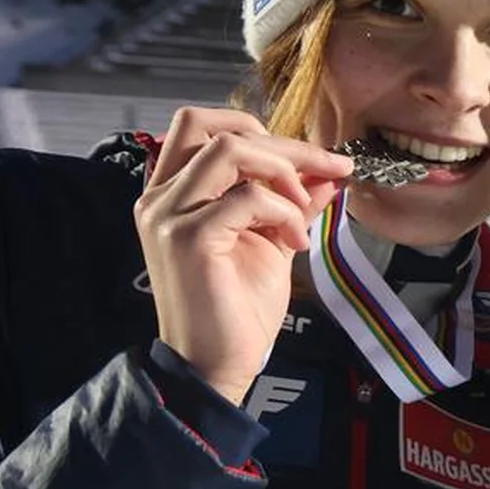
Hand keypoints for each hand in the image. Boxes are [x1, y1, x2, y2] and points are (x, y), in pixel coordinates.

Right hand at [134, 108, 352, 406]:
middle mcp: (160, 197)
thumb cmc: (237, 307)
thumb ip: (292, 202)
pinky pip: (246, 198)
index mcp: (172, 192)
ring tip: (303, 209)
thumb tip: (328, 172)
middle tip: (329, 170)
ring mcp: (168, 215)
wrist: (216, 364)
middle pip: (214, 127)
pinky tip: (295, 242)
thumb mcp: (272, 240)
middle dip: (283, 144)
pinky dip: (282, 211)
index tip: (314, 158)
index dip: (261, 130)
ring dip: (282, 171)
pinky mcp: (187, 238)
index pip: (201, 125)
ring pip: (229, 150)